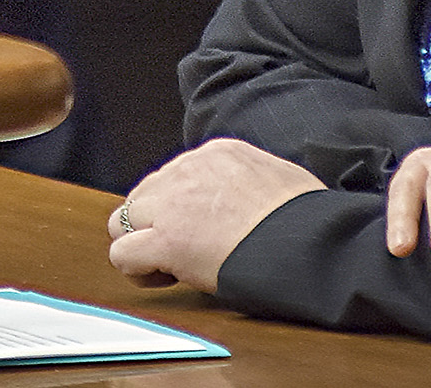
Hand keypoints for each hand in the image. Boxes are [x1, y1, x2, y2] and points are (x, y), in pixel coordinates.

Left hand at [106, 138, 323, 292]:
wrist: (308, 241)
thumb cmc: (304, 220)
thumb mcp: (276, 176)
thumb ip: (248, 180)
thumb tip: (249, 195)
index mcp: (217, 153)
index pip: (172, 176)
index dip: (179, 209)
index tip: (200, 230)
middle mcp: (189, 170)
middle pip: (142, 195)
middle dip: (153, 224)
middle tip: (180, 251)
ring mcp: (173, 203)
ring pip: (122, 221)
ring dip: (140, 243)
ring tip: (169, 265)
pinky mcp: (167, 240)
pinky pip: (122, 254)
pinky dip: (137, 269)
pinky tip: (163, 277)